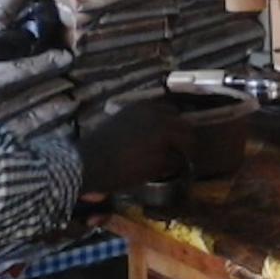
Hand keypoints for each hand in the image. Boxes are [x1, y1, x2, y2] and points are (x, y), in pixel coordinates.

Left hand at [76, 98, 193, 198]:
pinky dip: (155, 118)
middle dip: (183, 133)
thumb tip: (182, 158)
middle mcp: (155, 112)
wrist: (87, 162)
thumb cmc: (122, 170)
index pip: (188, 136)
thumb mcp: (152, 170)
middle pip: (179, 119)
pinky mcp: (126, 109)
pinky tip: (151, 131)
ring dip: (170, 122)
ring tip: (168, 138)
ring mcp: (139, 108)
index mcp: (165, 128)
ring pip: (165, 110)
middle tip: (183, 147)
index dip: (192, 149)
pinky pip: (149, 109)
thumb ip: (172, 160)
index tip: (192, 158)